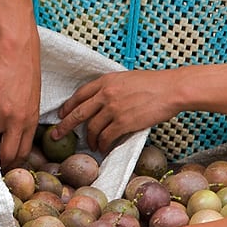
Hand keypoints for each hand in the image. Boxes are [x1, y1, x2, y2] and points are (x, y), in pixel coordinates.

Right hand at [0, 38, 43, 167]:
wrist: (18, 49)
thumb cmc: (24, 70)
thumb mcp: (32, 98)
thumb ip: (24, 117)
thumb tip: (13, 133)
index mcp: (30, 120)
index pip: (22, 152)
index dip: (12, 163)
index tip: (2, 166)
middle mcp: (18, 121)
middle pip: (8, 155)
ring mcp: (2, 113)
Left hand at [56, 69, 182, 152]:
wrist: (171, 89)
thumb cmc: (153, 83)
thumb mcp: (126, 78)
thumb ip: (111, 87)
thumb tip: (102, 100)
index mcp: (105, 81)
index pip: (79, 95)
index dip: (67, 106)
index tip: (61, 115)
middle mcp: (105, 94)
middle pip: (78, 113)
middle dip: (64, 126)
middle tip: (56, 135)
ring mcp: (113, 109)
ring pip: (91, 128)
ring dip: (89, 139)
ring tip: (91, 145)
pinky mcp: (123, 122)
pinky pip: (106, 137)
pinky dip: (102, 144)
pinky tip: (102, 148)